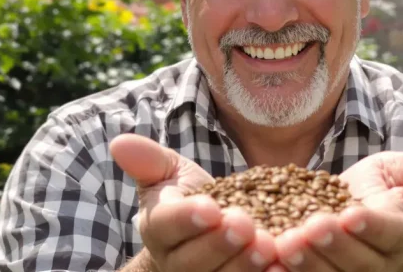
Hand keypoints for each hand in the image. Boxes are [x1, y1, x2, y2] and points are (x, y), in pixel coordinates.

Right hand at [109, 134, 276, 271]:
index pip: (166, 226)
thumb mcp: (168, 172)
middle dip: (220, 244)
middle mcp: (177, 262)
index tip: (210, 207)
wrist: (206, 232)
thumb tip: (119, 142)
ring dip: (245, 265)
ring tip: (269, 246)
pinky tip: (284, 265)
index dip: (186, 219)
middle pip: (194, 261)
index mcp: (159, 229)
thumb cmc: (186, 197)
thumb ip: (149, 160)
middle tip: (245, 225)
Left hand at [271, 141, 402, 271]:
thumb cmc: (375, 193)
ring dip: (305, 264)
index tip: (351, 213)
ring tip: (283, 244)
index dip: (369, 225)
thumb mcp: (395, 172)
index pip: (386, 232)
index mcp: (395, 234)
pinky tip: (266, 263)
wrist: (346, 217)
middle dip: (331, 246)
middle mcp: (374, 263)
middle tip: (309, 229)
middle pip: (355, 261)